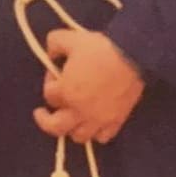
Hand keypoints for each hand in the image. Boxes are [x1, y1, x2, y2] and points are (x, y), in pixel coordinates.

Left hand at [32, 30, 144, 144]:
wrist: (132, 56)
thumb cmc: (99, 49)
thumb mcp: (70, 38)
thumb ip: (54, 44)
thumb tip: (50, 54)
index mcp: (65, 92)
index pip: (48, 94)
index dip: (50, 81)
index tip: (57, 72)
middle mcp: (79, 111)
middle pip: (56, 127)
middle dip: (46, 121)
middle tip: (43, 113)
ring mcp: (98, 120)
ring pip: (79, 136)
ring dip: (72, 128)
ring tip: (71, 119)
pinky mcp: (116, 122)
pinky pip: (103, 137)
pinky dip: (97, 133)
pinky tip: (95, 123)